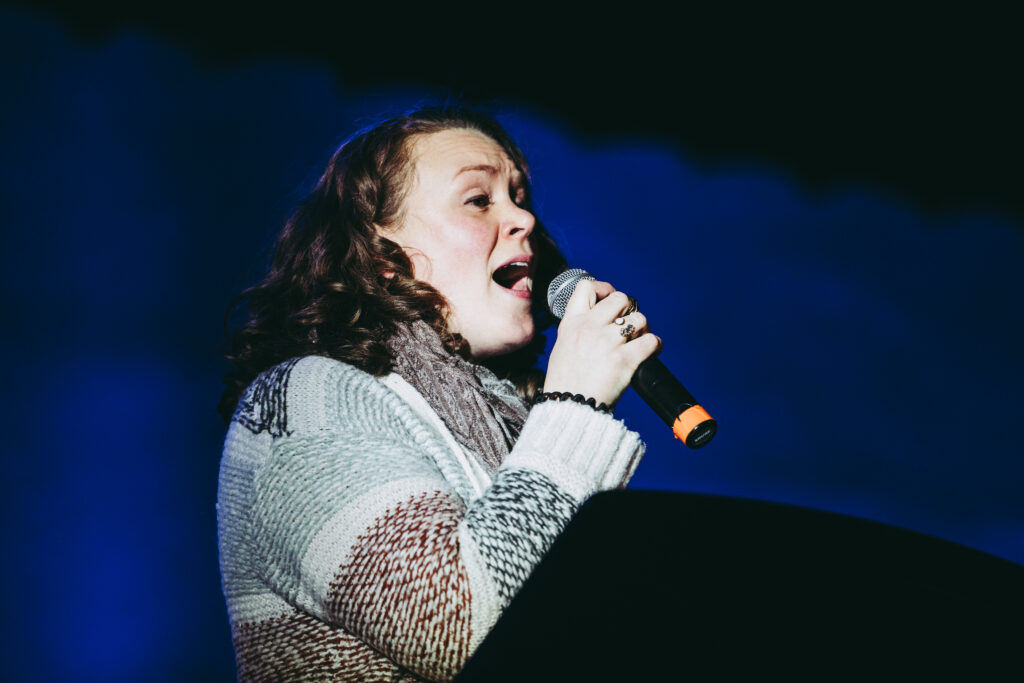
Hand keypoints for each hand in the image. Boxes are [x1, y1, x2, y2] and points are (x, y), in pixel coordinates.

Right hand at [543, 280, 661, 406]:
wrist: (569, 408)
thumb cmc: (566, 383)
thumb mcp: (562, 348)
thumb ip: (579, 330)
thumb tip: (601, 319)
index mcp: (571, 323)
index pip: (586, 287)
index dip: (603, 289)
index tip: (610, 298)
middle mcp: (589, 328)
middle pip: (620, 298)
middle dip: (628, 309)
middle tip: (627, 325)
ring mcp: (607, 343)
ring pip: (639, 318)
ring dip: (642, 328)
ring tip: (638, 340)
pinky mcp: (624, 359)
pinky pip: (651, 341)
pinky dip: (656, 344)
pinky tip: (651, 350)